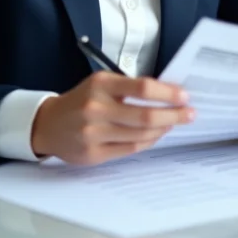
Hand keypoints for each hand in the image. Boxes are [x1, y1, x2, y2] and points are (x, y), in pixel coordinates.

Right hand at [30, 72, 194, 164]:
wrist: (48, 124)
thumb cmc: (81, 101)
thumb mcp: (100, 84)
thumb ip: (129, 88)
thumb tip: (168, 94)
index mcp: (100, 85)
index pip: (142, 88)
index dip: (167, 93)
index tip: (184, 96)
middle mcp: (96, 108)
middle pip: (145, 116)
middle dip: (173, 115)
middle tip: (190, 114)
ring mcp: (94, 133)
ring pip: (140, 135)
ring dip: (163, 129)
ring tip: (174, 123)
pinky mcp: (93, 154)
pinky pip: (130, 149)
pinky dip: (148, 142)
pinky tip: (157, 135)